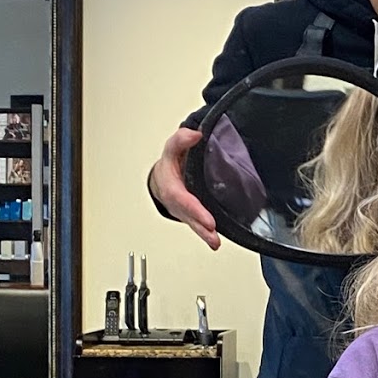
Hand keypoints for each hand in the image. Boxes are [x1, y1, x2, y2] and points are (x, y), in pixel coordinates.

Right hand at [148, 127, 219, 249]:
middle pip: (187, 214)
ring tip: (214, 242)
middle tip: (211, 231)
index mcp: (170, 185)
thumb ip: (181, 140)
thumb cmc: (170, 164)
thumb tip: (195, 135)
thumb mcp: (172, 148)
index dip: (193, 207)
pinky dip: (206, 234)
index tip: (206, 217)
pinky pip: (197, 225)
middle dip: (199, 224)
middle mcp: (176, 201)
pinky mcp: (190, 215)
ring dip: (203, 234)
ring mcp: (183, 210)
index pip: (180, 197)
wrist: (162, 178)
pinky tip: (214, 242)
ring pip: (193, 223)